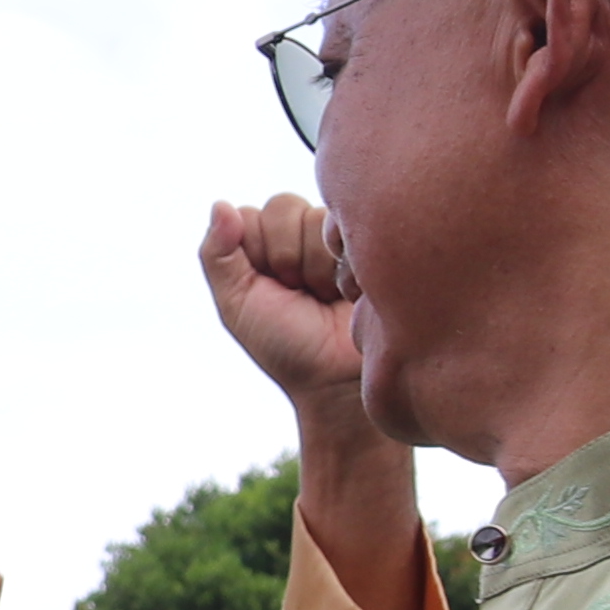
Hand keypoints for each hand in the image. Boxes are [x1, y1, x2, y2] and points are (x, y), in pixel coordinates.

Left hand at [202, 195, 424, 599]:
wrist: (352, 404)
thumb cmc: (295, 365)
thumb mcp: (243, 313)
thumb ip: (221, 260)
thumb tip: (217, 205)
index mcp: (282, 252)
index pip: (262, 212)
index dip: (266, 251)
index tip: (279, 292)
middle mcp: (322, 243)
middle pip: (295, 208)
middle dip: (293, 257)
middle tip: (312, 300)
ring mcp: (361, 252)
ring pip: (333, 218)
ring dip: (327, 264)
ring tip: (340, 302)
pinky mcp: (392, 266)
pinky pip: (366, 236)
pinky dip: (355, 268)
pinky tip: (361, 296)